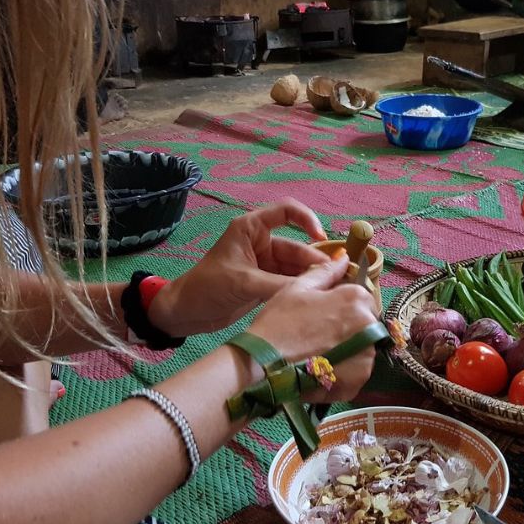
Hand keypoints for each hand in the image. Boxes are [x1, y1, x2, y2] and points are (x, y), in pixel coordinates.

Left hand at [149, 199, 329, 336]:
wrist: (185, 313)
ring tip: (333, 289)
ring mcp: (266, 264)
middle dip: (316, 260)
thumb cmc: (206, 287)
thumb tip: (314, 289)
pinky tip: (319, 297)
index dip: (308, 220)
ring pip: (297, 267)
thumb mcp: (244, 283)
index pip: (287, 211)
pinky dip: (304, 288)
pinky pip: (291, 282)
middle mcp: (261, 242)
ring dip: (312, 276)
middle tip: (338, 276)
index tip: (322, 238)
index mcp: (251, 229)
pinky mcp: (267, 283)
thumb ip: (279, 285)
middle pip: (297, 246)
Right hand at [249, 255, 377, 401]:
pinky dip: (343, 370)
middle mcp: (368, 325)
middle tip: (318, 335)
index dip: (342, 304)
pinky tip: (322, 368)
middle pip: (364, 323)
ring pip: (362, 347)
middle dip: (347, 327)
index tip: (324, 314)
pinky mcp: (359, 379)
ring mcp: (366, 355)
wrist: (264, 364)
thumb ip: (327, 272)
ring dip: (347, 349)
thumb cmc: (279, 322)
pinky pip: (357, 370)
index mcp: (356, 298)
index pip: (361, 297)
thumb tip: (344, 258)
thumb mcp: (299, 288)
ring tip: (319, 353)